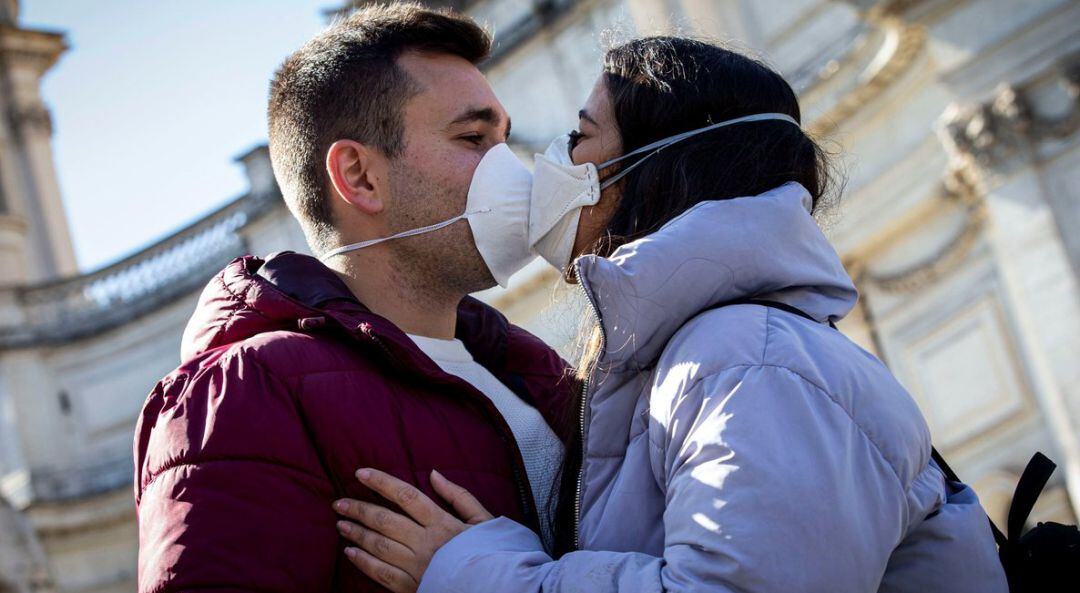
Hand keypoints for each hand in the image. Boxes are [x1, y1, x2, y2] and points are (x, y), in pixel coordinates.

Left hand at [333, 468, 493, 592]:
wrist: (500, 589)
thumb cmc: (491, 553)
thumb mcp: (483, 520)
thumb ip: (459, 496)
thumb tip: (434, 474)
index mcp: (442, 523)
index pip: (406, 496)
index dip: (381, 483)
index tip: (360, 473)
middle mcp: (426, 543)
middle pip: (385, 520)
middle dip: (359, 509)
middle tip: (339, 503)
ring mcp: (417, 567)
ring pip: (379, 546)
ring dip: (357, 534)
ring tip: (341, 524)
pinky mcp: (412, 587)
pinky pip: (382, 574)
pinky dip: (363, 562)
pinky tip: (350, 553)